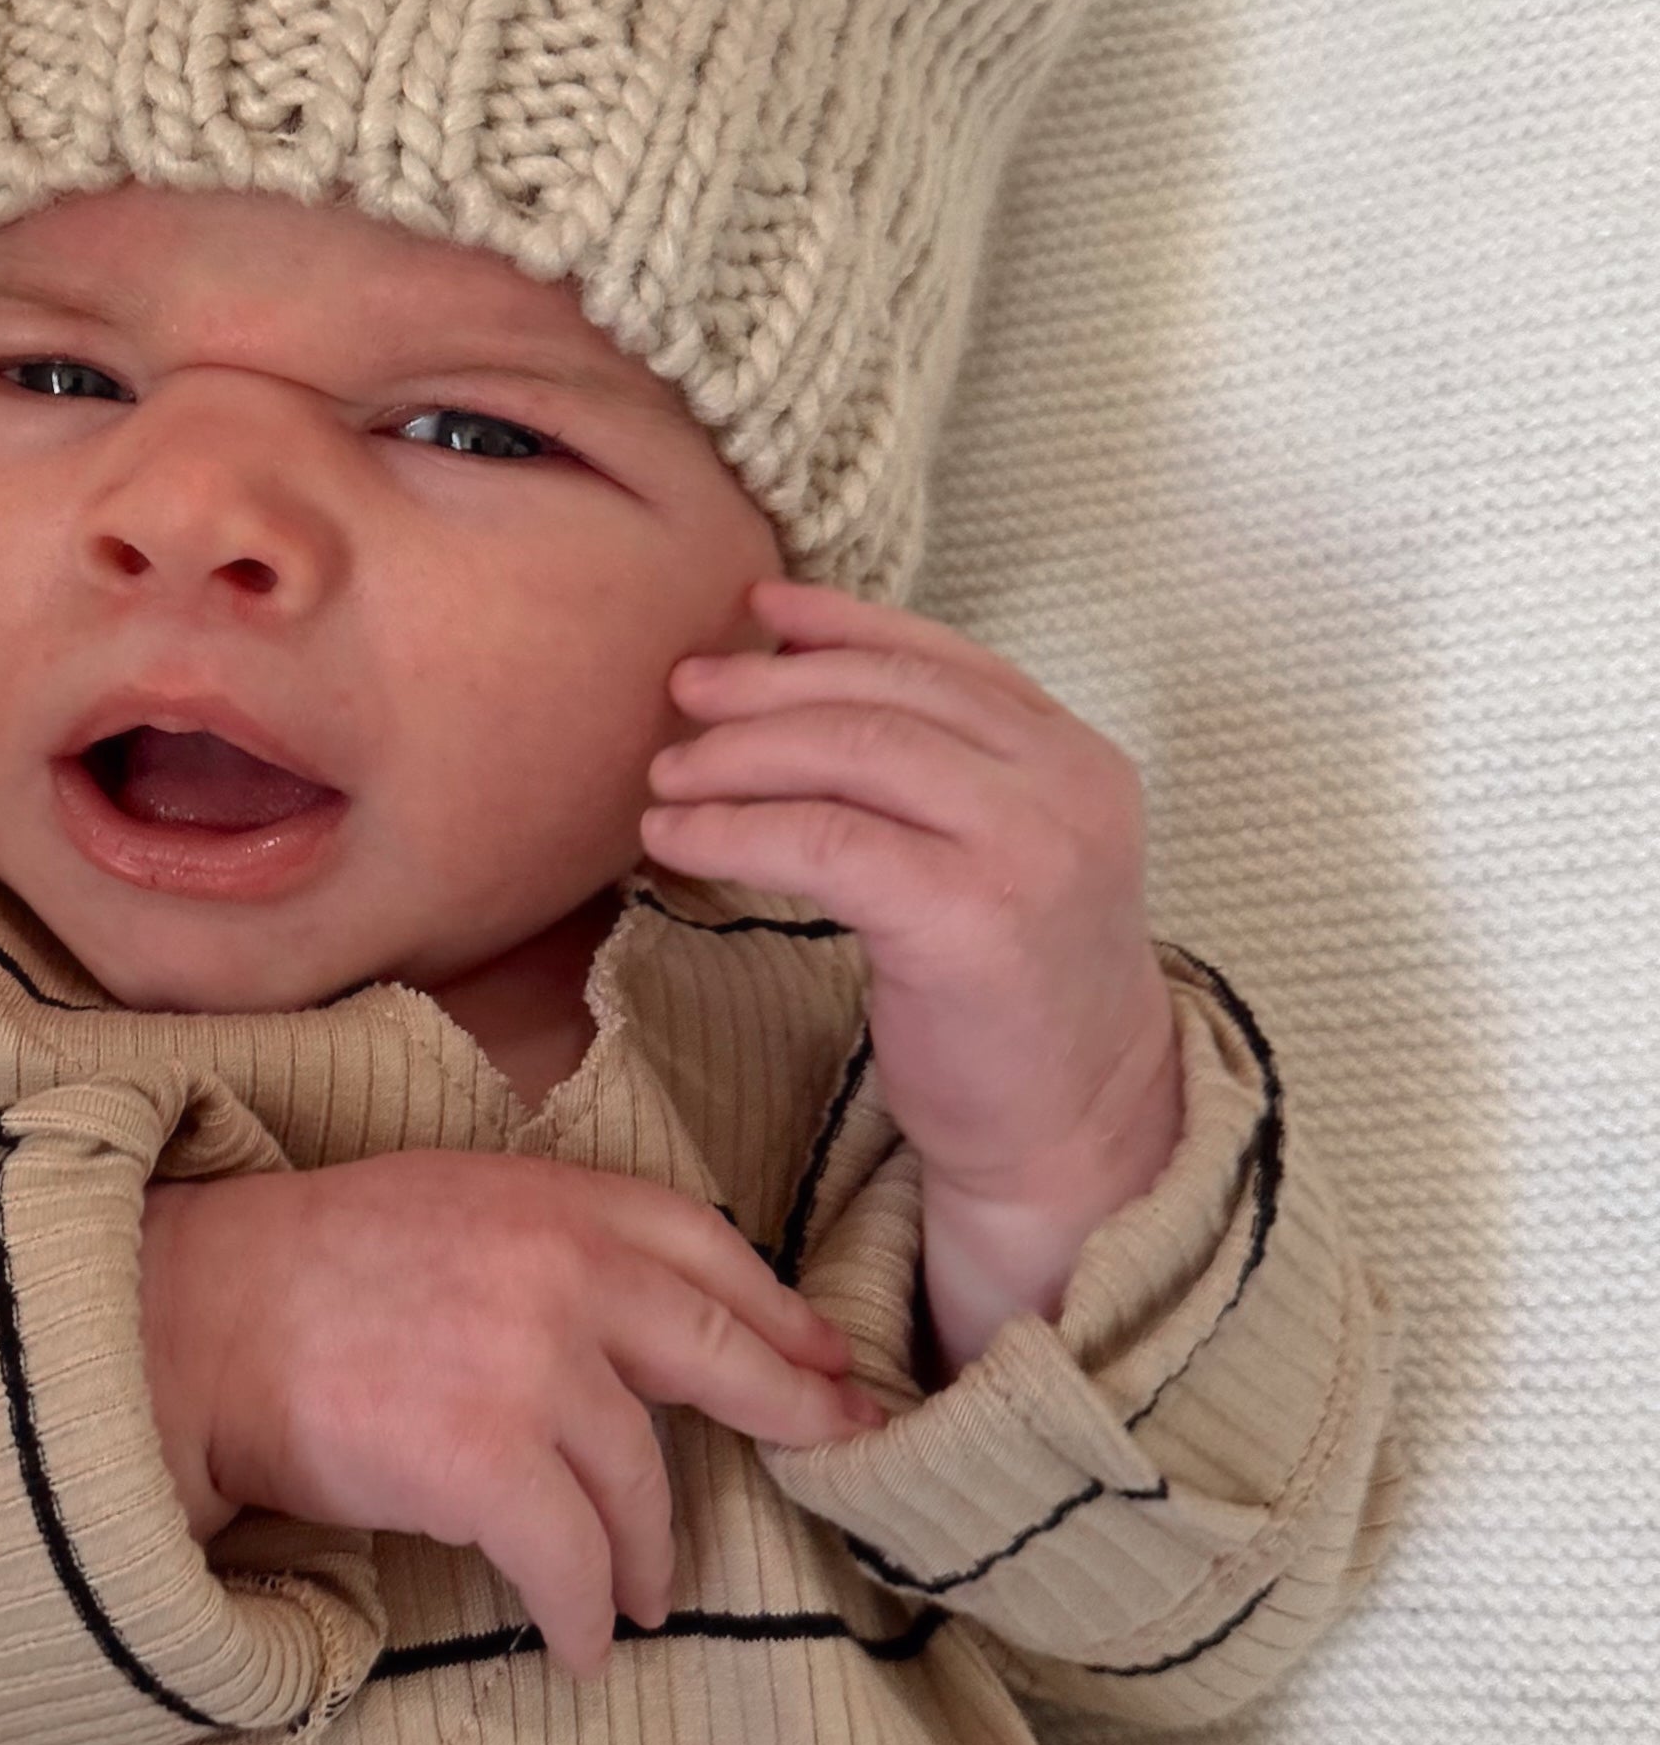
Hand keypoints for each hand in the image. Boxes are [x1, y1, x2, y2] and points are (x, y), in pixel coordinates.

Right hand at [135, 1151, 884, 1673]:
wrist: (192, 1322)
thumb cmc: (301, 1270)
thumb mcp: (444, 1203)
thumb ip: (546, 1240)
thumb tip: (640, 1312)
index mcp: (550, 1198)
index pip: (703, 1247)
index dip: (777, 1311)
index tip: (826, 1359)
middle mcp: (560, 1271)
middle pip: (716, 1355)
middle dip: (789, 1412)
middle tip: (835, 1454)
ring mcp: (530, 1368)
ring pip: (641, 1484)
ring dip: (650, 1554)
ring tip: (647, 1596)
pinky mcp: (487, 1463)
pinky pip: (572, 1563)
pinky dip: (586, 1615)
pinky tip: (584, 1648)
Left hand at [643, 580, 1182, 1369]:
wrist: (1073, 1134)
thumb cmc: (1008, 998)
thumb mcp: (998, 855)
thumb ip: (935, 772)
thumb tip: (793, 673)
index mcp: (1078, 758)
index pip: (945, 660)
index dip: (844, 625)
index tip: (758, 610)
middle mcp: (1069, 786)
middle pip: (888, 698)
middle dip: (771, 686)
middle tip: (683, 692)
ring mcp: (1029, 849)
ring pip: (853, 757)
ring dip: (740, 756)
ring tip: (666, 776)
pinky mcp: (970, 918)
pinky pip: (825, 843)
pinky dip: (735, 832)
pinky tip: (676, 843)